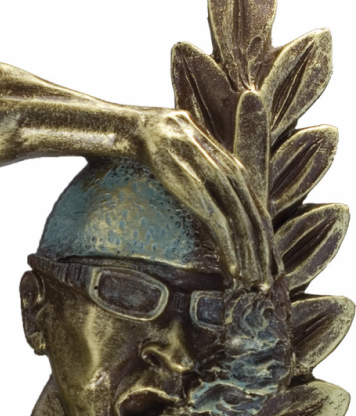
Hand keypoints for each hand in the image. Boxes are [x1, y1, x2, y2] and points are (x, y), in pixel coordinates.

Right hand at [139, 108, 275, 289]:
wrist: (148, 131)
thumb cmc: (171, 149)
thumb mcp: (202, 164)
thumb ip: (216, 183)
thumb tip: (218, 209)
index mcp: (238, 171)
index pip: (259, 213)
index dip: (267, 242)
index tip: (268, 267)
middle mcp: (235, 177)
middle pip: (257, 224)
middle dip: (263, 257)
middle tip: (265, 285)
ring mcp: (219, 184)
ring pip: (244, 229)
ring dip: (250, 260)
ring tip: (251, 284)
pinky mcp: (200, 192)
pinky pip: (221, 228)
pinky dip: (231, 252)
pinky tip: (233, 271)